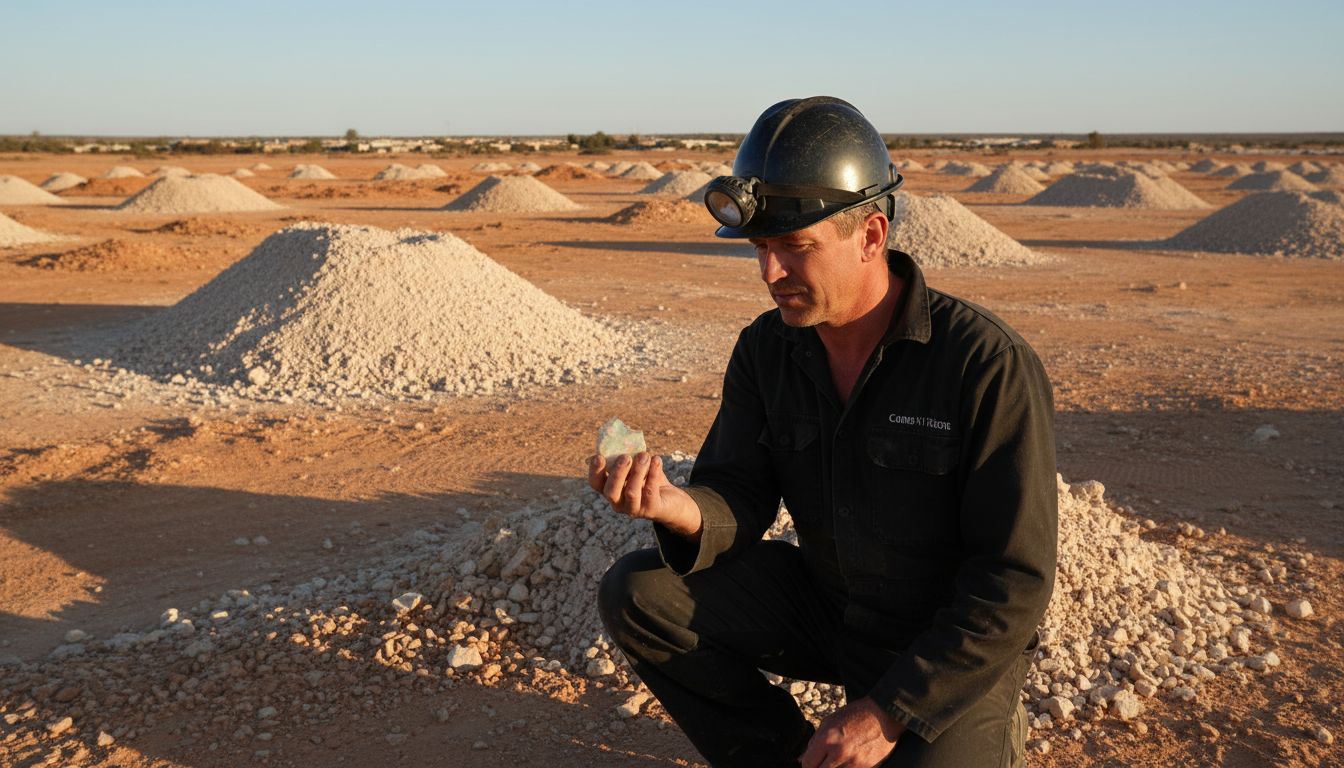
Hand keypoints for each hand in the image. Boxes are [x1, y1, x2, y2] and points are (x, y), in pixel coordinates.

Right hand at [587, 452, 701, 539]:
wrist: (671, 500)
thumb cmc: (649, 479)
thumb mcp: (637, 467)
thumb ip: (628, 457)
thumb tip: (621, 439)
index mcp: (610, 490)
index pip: (596, 483)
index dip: (595, 471)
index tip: (599, 456)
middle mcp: (618, 503)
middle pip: (610, 491)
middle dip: (617, 472)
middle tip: (625, 456)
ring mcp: (634, 509)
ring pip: (631, 492)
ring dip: (638, 471)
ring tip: (644, 456)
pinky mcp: (651, 510)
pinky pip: (650, 492)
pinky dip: (653, 474)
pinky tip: (656, 460)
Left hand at [800, 697, 903, 767]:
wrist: (884, 715)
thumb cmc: (854, 715)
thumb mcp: (829, 722)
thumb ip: (814, 742)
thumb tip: (800, 759)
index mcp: (827, 738)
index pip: (807, 764)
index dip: (808, 764)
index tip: (813, 763)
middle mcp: (839, 752)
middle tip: (824, 763)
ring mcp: (854, 763)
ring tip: (838, 761)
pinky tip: (849, 762)